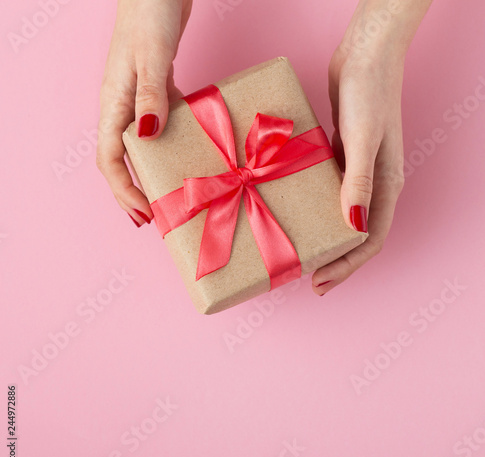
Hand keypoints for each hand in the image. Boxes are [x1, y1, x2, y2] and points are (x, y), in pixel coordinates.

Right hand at [97, 0, 191, 226]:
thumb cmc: (150, 13)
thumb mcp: (151, 56)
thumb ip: (151, 96)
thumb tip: (148, 135)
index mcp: (113, 103)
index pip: (109, 159)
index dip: (124, 190)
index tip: (144, 212)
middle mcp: (122, 107)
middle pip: (121, 161)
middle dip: (133, 193)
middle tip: (152, 218)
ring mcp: (138, 102)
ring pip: (139, 148)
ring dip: (150, 174)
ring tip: (167, 195)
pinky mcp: (157, 94)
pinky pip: (159, 129)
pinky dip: (168, 148)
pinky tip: (185, 156)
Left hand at [312, 0, 431, 295]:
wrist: (363, 57)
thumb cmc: (367, 93)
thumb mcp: (362, 139)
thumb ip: (359, 182)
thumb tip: (353, 227)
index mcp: (386, 186)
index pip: (369, 240)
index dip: (346, 265)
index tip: (319, 281)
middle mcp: (375, 185)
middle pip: (356, 235)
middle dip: (335, 261)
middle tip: (309, 279)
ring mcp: (358, 173)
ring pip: (343, 218)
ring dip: (326, 239)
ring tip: (303, 254)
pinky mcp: (342, 160)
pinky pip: (331, 196)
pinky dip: (319, 212)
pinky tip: (300, 216)